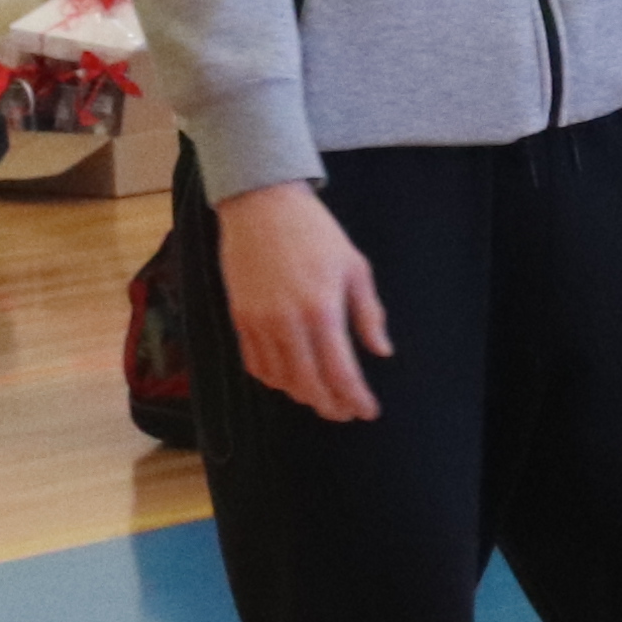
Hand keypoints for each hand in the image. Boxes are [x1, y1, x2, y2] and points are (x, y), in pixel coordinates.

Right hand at [216, 180, 388, 421]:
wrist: (262, 207)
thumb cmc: (317, 234)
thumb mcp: (356, 268)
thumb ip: (369, 314)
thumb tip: (382, 352)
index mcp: (322, 311)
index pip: (341, 372)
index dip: (355, 399)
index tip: (368, 411)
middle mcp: (287, 324)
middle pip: (308, 384)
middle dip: (330, 405)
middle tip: (346, 413)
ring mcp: (258, 323)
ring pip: (280, 378)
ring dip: (302, 396)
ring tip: (322, 399)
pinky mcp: (239, 318)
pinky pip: (254, 363)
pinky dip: (273, 380)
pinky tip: (290, 380)